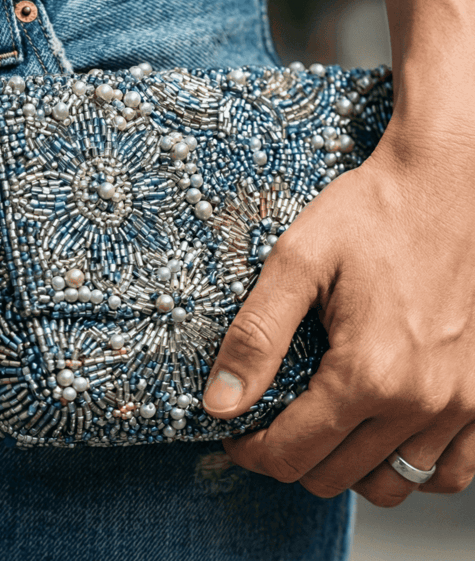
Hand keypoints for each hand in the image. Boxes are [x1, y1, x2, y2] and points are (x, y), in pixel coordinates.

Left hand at [202, 131, 474, 506]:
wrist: (454, 183)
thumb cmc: (372, 214)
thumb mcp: (295, 263)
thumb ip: (255, 339)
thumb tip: (218, 405)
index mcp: (368, 374)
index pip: (291, 454)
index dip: (250, 451)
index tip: (233, 432)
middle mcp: (422, 402)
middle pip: (335, 476)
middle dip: (290, 457)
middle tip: (268, 424)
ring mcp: (465, 405)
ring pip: (394, 484)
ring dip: (348, 468)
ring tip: (322, 427)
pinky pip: (455, 473)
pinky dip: (414, 466)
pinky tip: (382, 434)